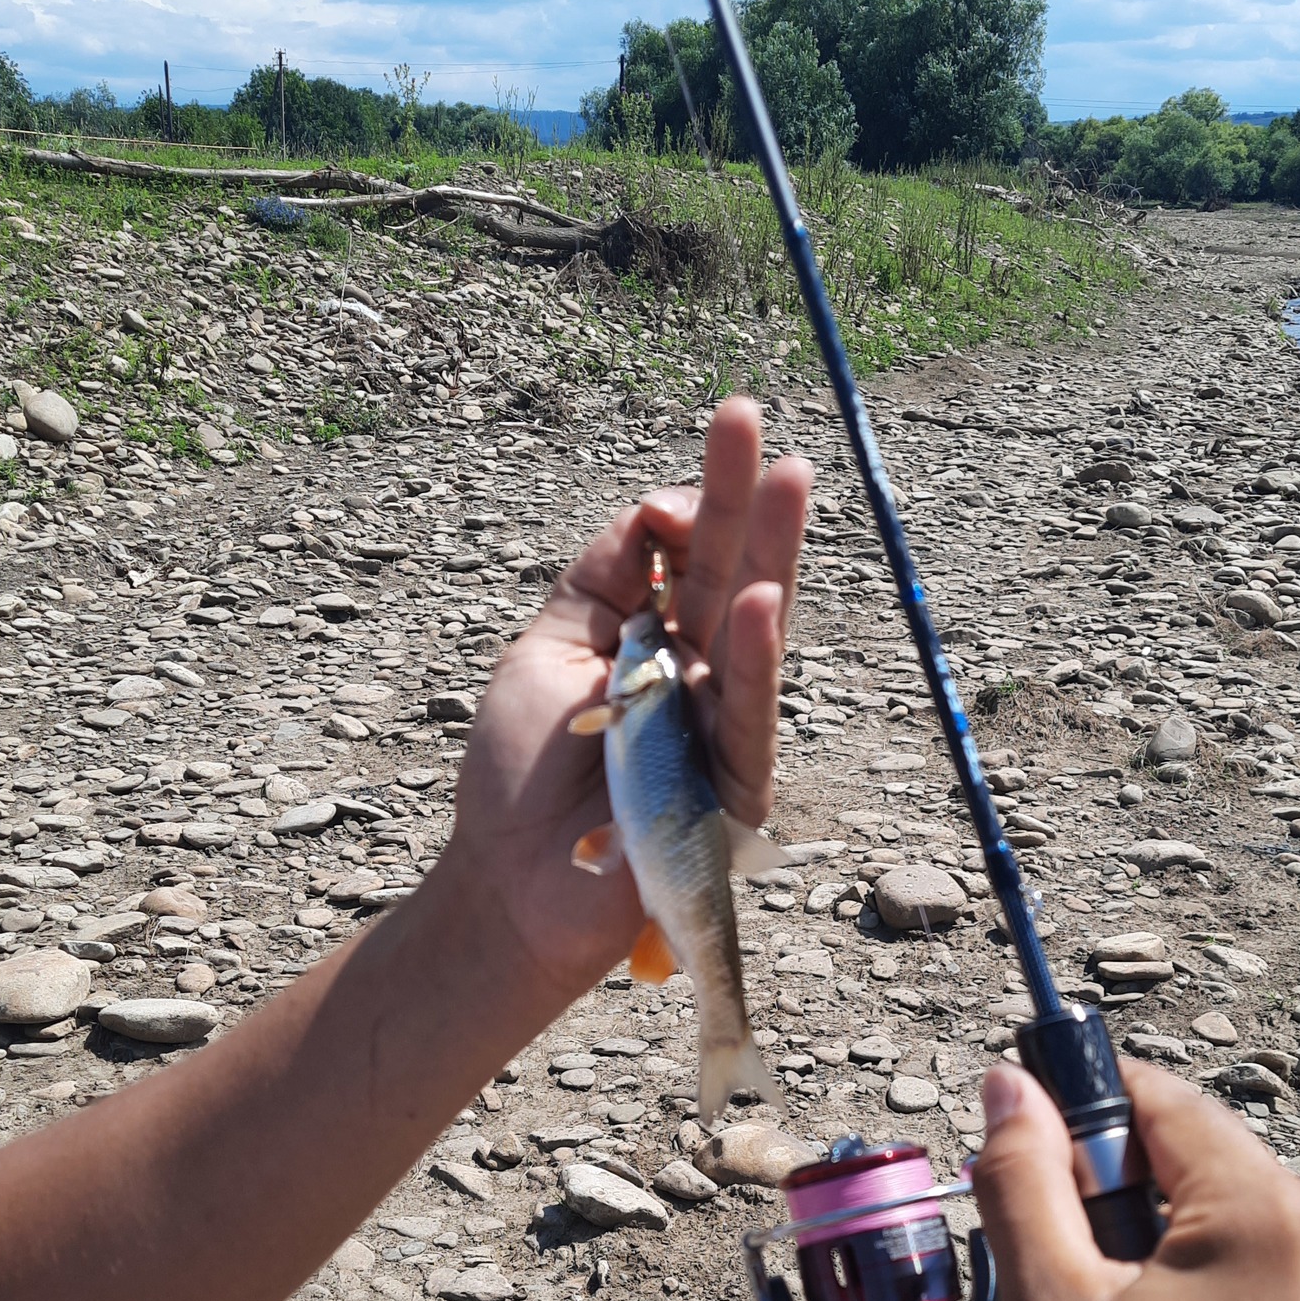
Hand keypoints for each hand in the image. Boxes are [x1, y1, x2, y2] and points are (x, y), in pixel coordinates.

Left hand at [440, 399, 809, 1012]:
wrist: (509, 884)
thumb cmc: (524, 777)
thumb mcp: (549, 647)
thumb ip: (602, 577)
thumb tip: (656, 508)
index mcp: (658, 642)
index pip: (692, 557)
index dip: (691, 500)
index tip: (675, 467)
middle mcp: (700, 678)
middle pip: (729, 574)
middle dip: (743, 496)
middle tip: (750, 416)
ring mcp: (722, 731)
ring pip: (754, 634)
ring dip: (774, 553)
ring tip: (790, 478)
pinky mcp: (733, 791)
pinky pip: (748, 718)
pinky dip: (756, 659)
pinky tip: (767, 600)